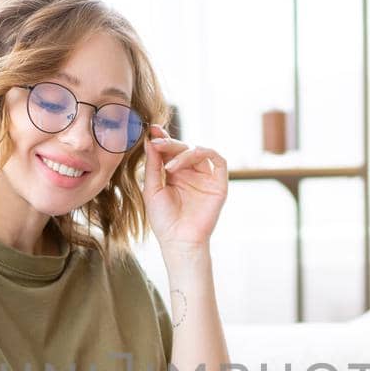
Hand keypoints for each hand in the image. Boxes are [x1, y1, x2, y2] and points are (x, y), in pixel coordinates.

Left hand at [142, 124, 227, 252]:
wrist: (178, 241)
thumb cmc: (163, 220)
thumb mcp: (152, 189)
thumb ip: (152, 165)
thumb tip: (150, 139)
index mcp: (175, 174)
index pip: (170, 151)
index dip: (162, 139)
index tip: (151, 130)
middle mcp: (191, 173)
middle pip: (184, 148)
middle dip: (170, 143)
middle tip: (156, 142)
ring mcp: (206, 178)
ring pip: (199, 151)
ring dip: (183, 152)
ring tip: (168, 164)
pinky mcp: (219, 184)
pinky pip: (218, 160)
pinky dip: (204, 153)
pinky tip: (187, 158)